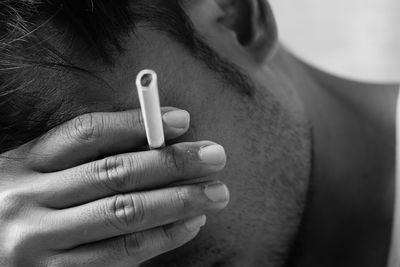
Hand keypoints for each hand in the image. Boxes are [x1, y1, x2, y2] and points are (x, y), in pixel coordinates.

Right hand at [0, 107, 228, 266]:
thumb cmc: (20, 207)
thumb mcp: (38, 173)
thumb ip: (86, 159)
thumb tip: (157, 142)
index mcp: (24, 166)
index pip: (87, 134)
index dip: (137, 124)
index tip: (182, 120)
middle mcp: (29, 203)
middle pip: (114, 173)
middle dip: (172, 163)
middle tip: (214, 156)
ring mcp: (41, 245)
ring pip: (125, 215)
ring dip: (179, 202)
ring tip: (214, 192)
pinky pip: (122, 255)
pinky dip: (163, 238)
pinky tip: (189, 224)